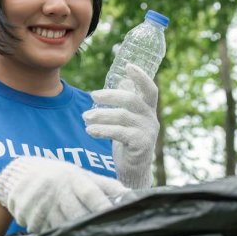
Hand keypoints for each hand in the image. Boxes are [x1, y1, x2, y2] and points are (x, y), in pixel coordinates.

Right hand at [0, 157, 126, 233]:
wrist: (20, 174)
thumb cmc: (61, 176)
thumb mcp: (82, 175)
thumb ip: (106, 185)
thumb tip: (131, 196)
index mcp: (73, 179)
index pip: (90, 194)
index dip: (102, 206)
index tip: (114, 218)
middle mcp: (57, 191)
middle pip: (76, 214)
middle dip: (89, 227)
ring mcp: (40, 204)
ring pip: (60, 226)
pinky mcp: (28, 216)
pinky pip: (45, 232)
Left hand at [84, 64, 158, 188]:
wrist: (133, 170)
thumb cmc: (129, 140)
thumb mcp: (129, 119)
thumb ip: (127, 102)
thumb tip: (123, 80)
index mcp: (149, 110)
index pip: (150, 90)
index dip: (141, 77)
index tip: (128, 66)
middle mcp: (151, 119)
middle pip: (132, 100)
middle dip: (111, 95)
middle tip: (92, 95)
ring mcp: (147, 132)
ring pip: (122, 116)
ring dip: (101, 114)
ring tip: (85, 117)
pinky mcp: (140, 145)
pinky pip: (119, 133)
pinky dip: (102, 130)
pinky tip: (89, 130)